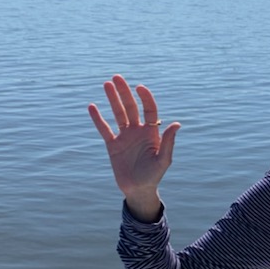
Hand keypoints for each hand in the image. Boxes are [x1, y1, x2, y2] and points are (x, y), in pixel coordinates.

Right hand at [87, 75, 180, 220]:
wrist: (138, 190)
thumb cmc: (154, 176)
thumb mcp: (163, 160)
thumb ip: (169, 142)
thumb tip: (176, 123)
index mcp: (151, 133)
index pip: (149, 110)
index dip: (145, 98)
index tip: (139, 87)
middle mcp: (138, 131)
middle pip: (131, 107)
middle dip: (124, 92)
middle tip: (117, 77)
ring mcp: (124, 137)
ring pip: (117, 114)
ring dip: (112, 99)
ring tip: (106, 84)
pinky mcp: (112, 145)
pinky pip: (104, 129)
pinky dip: (98, 119)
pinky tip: (92, 107)